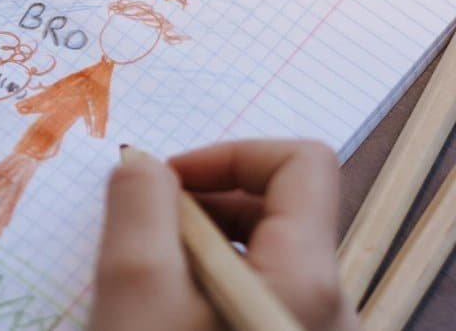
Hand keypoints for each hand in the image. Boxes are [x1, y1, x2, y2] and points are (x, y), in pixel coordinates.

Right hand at [89, 139, 358, 330]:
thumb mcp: (134, 285)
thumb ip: (139, 205)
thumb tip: (143, 164)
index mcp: (307, 274)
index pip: (302, 162)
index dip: (228, 154)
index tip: (167, 181)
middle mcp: (330, 304)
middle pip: (280, 207)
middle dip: (205, 201)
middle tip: (144, 229)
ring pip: (264, 253)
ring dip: (201, 243)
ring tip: (149, 274)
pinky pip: (257, 291)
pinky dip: (209, 280)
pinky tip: (164, 310)